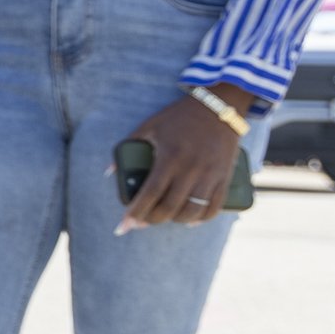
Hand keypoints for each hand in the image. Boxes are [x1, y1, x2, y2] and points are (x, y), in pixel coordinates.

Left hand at [118, 86, 248, 231]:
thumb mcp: (149, 126)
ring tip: (163, 218)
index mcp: (169, 158)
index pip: (150, 194)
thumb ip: (128, 146)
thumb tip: (110, 171)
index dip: (136, 213)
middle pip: (169, 207)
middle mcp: (191, 169)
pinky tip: (190, 220)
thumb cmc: (178, 117)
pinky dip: (202, 218)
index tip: (124, 226)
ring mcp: (210, 175)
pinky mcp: (224, 176)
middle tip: (140, 223)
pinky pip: (215, 206)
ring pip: (192, 211)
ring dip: (175, 221)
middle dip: (151, 220)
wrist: (218, 107)